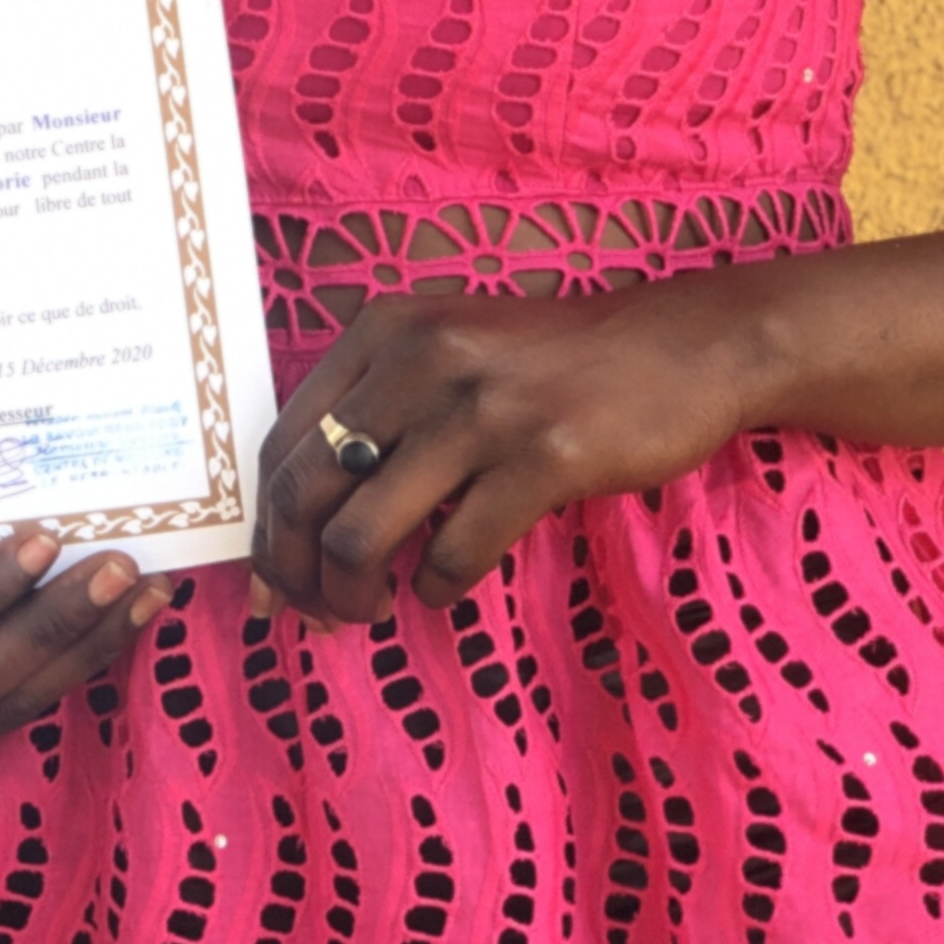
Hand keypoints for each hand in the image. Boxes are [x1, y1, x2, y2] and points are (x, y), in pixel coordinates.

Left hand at [253, 279, 783, 621]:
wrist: (679, 346)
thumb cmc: (553, 362)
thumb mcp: (448, 349)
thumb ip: (377, 409)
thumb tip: (303, 517)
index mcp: (384, 332)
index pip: (281, 443)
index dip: (264, 526)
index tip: (269, 583)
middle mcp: (419, 360)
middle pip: (304, 491)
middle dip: (295, 571)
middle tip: (319, 611)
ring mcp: (480, 409)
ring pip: (360, 532)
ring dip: (354, 593)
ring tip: (375, 607)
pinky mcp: (544, 458)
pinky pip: (453, 552)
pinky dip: (437, 589)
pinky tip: (444, 589)